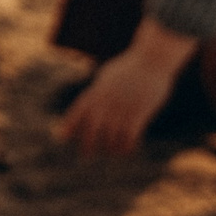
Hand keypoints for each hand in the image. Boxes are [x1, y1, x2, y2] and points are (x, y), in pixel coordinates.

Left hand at [57, 19, 198, 157]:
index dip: (69, 125)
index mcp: (98, 90)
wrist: (153, 59)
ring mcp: (123, 106)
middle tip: (85, 156)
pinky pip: (130, 136)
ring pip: (111, 136)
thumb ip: (97, 91)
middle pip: (92, 127)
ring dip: (110, 147)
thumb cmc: (130, 67)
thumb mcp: (108, 76)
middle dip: (87, 144)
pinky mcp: (140, 111)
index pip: (79, 110)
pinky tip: (128, 150)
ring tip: (111, 152)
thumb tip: (88, 103)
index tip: (62, 138)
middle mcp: (107, 100)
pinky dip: (127, 146)